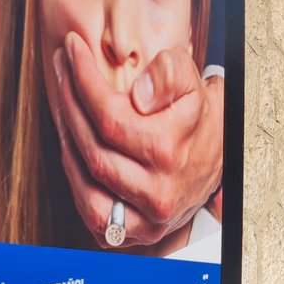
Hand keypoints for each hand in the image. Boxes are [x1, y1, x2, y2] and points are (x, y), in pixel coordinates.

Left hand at [51, 33, 223, 248]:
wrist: (221, 160)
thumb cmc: (201, 119)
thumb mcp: (196, 85)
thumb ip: (171, 74)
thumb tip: (139, 94)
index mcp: (172, 152)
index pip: (110, 116)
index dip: (83, 80)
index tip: (73, 49)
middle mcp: (159, 191)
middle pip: (92, 146)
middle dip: (68, 101)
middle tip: (62, 68)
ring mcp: (147, 218)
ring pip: (85, 180)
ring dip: (66, 138)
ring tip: (64, 102)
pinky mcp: (137, 233)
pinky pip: (91, 210)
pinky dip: (75, 178)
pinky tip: (73, 145)